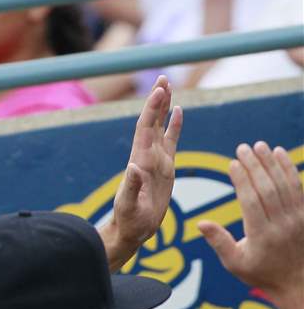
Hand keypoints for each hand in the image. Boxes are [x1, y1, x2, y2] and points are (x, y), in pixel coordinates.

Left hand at [100, 76, 183, 270]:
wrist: (131, 230)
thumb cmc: (130, 221)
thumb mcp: (129, 207)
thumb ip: (130, 187)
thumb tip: (133, 166)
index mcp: (141, 162)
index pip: (146, 130)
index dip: (152, 110)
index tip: (158, 90)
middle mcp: (147, 157)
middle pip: (152, 122)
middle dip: (157, 101)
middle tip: (162, 78)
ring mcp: (156, 161)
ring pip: (161, 128)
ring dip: (164, 107)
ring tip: (167, 86)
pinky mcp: (164, 168)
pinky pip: (171, 141)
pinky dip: (174, 126)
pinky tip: (178, 112)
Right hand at [198, 142, 303, 308]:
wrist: (298, 283)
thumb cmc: (261, 273)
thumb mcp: (235, 263)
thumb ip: (219, 242)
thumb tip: (201, 223)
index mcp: (261, 235)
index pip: (251, 201)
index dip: (242, 179)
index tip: (232, 163)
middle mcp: (282, 224)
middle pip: (268, 188)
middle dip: (255, 165)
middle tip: (243, 148)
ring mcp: (297, 218)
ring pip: (285, 184)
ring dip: (272, 163)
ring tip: (260, 146)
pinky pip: (298, 187)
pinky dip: (289, 169)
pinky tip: (280, 154)